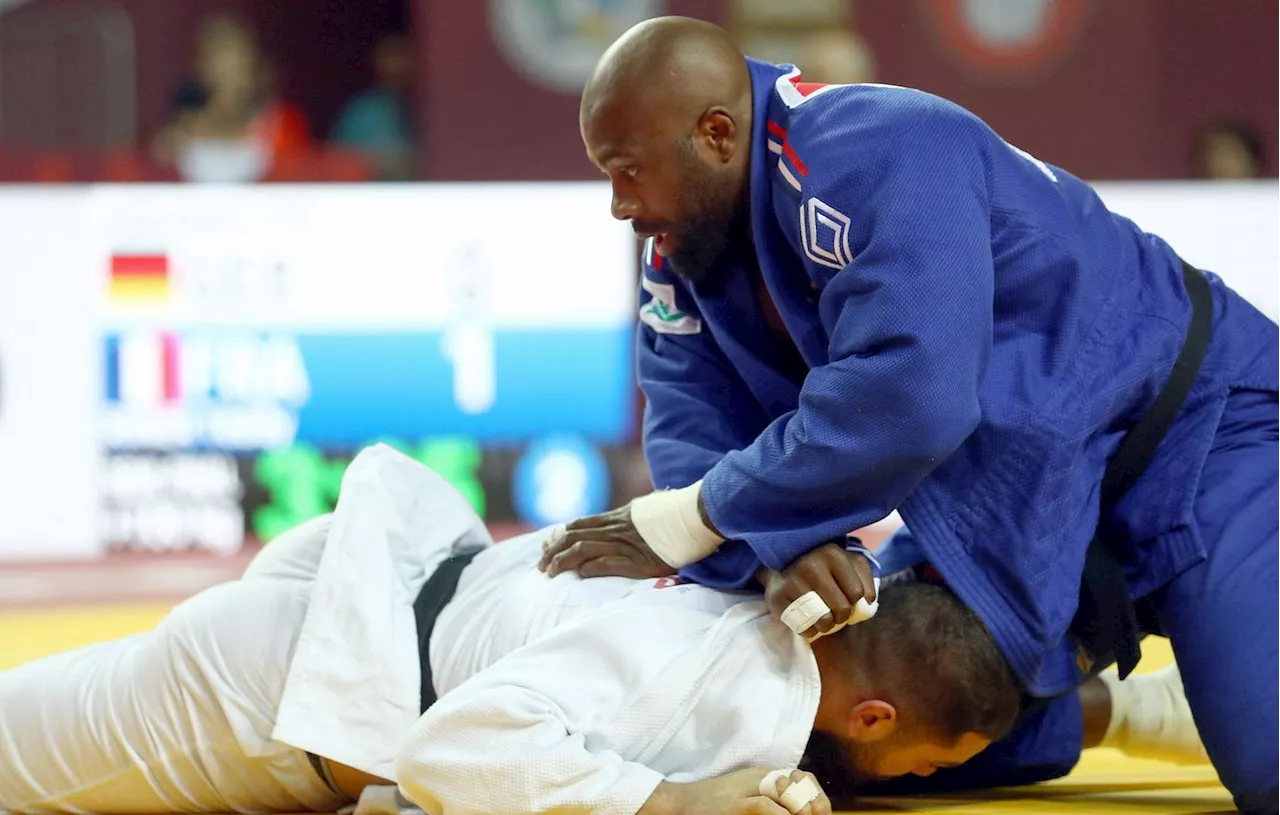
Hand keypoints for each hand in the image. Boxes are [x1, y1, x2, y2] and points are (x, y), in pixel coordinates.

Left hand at [537, 503, 675, 578]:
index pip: (579, 525)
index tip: (545, 546)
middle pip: (575, 538)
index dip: (559, 535)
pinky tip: (579, 574)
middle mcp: (616, 530)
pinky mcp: (637, 562)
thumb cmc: (674, 515)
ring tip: (551, 572)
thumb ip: (631, 515)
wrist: (694, 517)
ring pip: (583, 550)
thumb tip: (625, 516)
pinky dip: (589, 568)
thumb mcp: (646, 510)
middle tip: (540, 565)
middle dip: (553, 551)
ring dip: (563, 561)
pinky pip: (606, 564)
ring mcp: (625, 545)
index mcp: (617, 517)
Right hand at [640, 768, 828, 814]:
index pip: (806, 780)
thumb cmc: (713, 803)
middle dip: (815, 809)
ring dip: (800, 813)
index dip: (818, 800)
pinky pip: (767, 807)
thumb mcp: (746, 792)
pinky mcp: (735, 805)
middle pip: (803, 787)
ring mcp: (747, 790)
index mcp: (765, 775)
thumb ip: (771, 795)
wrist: (679, 803)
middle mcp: (759, 778)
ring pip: (789, 796)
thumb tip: (798, 806)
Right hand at [758, 543, 877, 639]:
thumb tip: (869, 601)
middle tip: (835, 611)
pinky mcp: (778, 598)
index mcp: (832, 553)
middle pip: (842, 608)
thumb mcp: (848, 563)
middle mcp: (811, 564)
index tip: (847, 597)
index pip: (857, 593)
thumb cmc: (824, 568)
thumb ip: (865, 579)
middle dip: (842, 616)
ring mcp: (792, 581)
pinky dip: (810, 631)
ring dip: (827, 625)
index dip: (855, 601)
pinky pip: (804, 628)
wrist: (783, 566)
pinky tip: (807, 620)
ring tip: (822, 618)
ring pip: (824, 621)